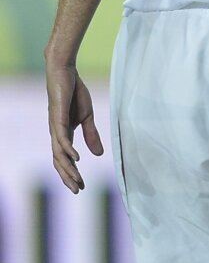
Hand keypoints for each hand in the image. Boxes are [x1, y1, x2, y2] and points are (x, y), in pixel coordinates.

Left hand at [46, 61, 103, 192]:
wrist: (64, 72)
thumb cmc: (74, 93)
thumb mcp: (87, 117)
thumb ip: (91, 135)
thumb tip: (98, 155)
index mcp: (63, 134)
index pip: (65, 159)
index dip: (72, 173)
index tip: (81, 186)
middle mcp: (56, 133)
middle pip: (59, 161)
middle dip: (67, 176)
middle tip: (76, 190)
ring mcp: (55, 126)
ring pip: (59, 153)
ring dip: (68, 168)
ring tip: (76, 180)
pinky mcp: (57, 118)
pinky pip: (61, 138)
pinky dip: (68, 150)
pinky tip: (76, 158)